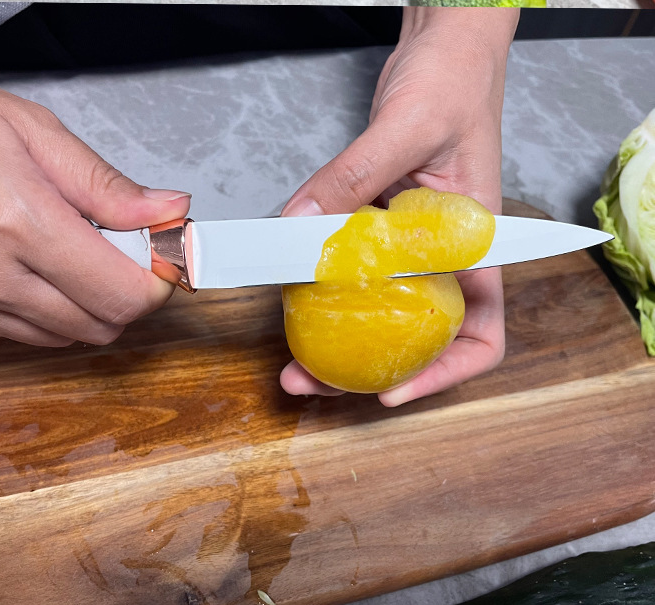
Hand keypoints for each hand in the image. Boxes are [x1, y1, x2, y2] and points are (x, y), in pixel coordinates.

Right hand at [0, 57, 190, 346]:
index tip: (159, 263)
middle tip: (112, 253)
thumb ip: (109, 187)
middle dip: (122, 295)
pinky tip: (19, 267)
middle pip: (98, 326)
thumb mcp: (39, 133)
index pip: (121, 295)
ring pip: (62, 337)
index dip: (155, 284)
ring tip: (58, 253)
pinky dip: (37, 310)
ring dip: (79, 305)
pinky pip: (18, 334)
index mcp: (17, 220)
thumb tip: (171, 213)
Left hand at [280, 8, 517, 405]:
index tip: (392, 392)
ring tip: (292, 357)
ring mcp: (413, 243)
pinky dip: (327, 289)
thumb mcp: (405, 128)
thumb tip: (297, 227)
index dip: (443, 374)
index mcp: (477, 246)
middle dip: (369, 371)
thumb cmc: (454, 80)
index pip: (480, 332)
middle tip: (311, 383)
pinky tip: (293, 295)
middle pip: (417, 336)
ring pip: (381, 309)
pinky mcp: (383, 225)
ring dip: (340, 339)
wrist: (446, 45)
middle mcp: (447, 254)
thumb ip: (351, 179)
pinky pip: (355, 269)